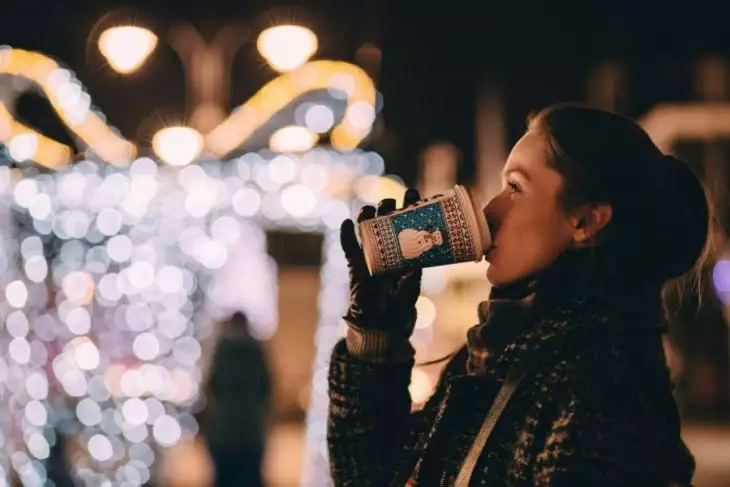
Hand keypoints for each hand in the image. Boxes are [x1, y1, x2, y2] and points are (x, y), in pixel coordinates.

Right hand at [340, 189, 422, 332]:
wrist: (381, 321)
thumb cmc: (400, 304)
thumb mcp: (409, 291)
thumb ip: (410, 280)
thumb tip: (413, 266)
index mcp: (405, 250)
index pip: (408, 223)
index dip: (409, 207)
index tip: (412, 193)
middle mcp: (387, 248)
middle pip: (385, 220)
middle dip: (387, 208)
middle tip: (391, 203)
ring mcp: (370, 255)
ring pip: (366, 229)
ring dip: (367, 217)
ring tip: (369, 209)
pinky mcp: (356, 265)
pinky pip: (349, 248)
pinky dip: (346, 236)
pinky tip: (346, 224)